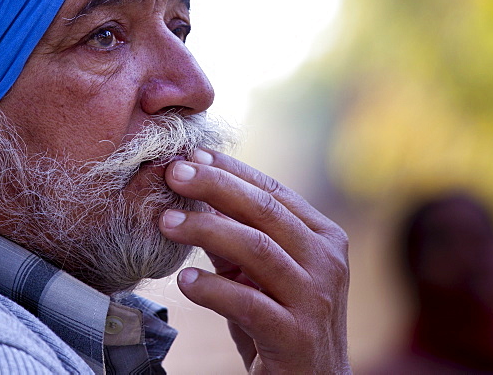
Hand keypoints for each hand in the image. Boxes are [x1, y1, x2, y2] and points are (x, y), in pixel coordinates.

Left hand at [159, 149, 350, 373]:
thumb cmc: (282, 324)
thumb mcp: (261, 274)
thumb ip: (235, 237)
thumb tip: (194, 194)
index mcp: (323, 237)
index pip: (273, 191)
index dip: (230, 170)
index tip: (190, 155)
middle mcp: (327, 262)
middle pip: (264, 210)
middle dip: (214, 186)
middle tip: (172, 173)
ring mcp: (315, 299)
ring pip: (256, 249)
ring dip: (205, 230)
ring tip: (165, 222)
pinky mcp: (296, 337)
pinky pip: (248, 303)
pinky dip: (213, 288)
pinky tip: (185, 281)